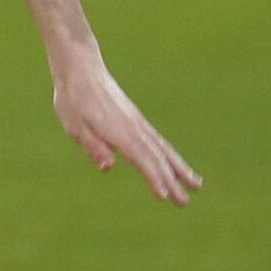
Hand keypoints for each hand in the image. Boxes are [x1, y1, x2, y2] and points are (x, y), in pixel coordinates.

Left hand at [52, 48, 200, 205]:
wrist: (82, 68)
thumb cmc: (73, 99)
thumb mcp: (74, 125)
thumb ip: (93, 146)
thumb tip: (108, 167)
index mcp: (118, 132)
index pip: (140, 159)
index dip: (152, 177)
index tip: (164, 195)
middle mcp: (133, 128)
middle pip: (156, 157)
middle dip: (171, 180)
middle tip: (184, 202)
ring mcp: (137, 123)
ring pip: (162, 148)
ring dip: (179, 168)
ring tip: (196, 184)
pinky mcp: (136, 119)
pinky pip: (157, 140)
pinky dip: (170, 154)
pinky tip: (175, 163)